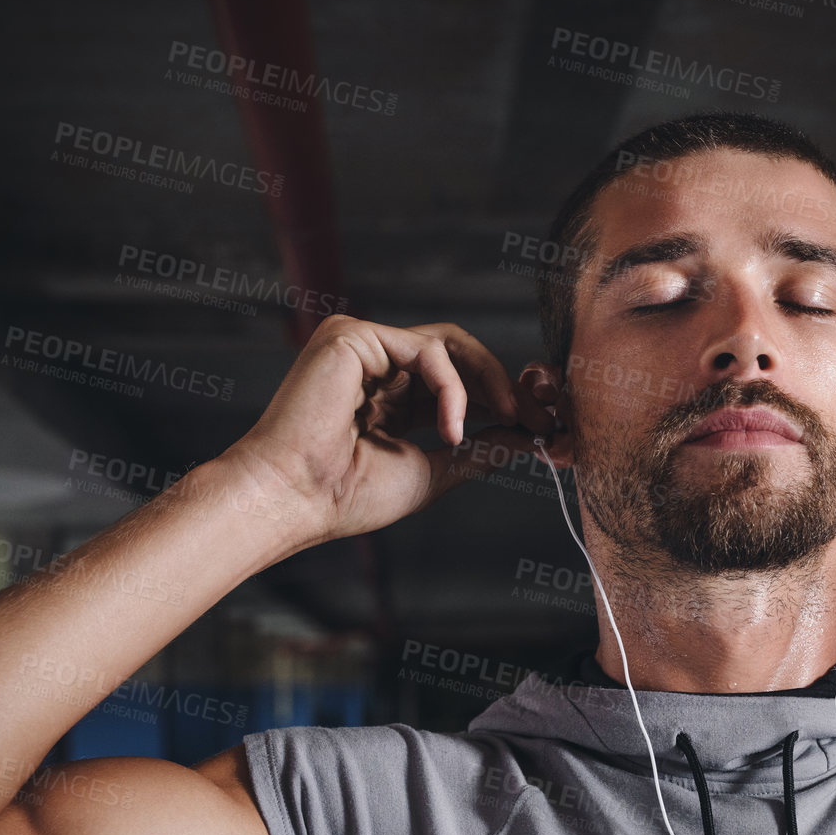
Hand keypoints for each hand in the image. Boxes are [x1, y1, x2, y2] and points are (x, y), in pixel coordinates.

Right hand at [219, 316, 555, 550]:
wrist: (295, 498)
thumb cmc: (347, 495)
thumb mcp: (432, 471)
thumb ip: (478, 450)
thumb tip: (529, 437)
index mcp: (389, 400)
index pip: (457, 382)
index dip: (499, 400)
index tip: (540, 426)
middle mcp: (375, 368)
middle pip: (459, 354)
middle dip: (504, 384)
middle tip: (536, 416)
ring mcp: (362, 348)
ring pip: (449, 344)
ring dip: (488, 382)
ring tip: (507, 419)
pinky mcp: (353, 336)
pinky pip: (427, 349)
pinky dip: (452, 387)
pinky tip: (453, 427)